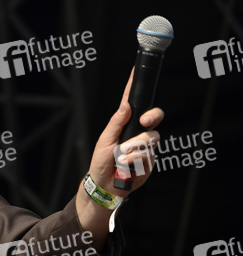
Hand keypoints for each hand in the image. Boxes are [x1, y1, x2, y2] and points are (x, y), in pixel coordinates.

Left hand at [88, 68, 163, 196]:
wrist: (105, 185)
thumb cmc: (101, 162)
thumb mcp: (104, 141)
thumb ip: (116, 124)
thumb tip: (125, 106)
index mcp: (125, 124)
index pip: (132, 103)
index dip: (134, 86)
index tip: (136, 69)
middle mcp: (138, 132)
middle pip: (154, 116)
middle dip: (152, 116)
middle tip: (143, 122)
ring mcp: (145, 145)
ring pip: (152, 137)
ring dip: (135, 146)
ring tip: (122, 156)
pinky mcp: (150, 159)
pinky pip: (149, 154)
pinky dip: (136, 159)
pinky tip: (127, 164)